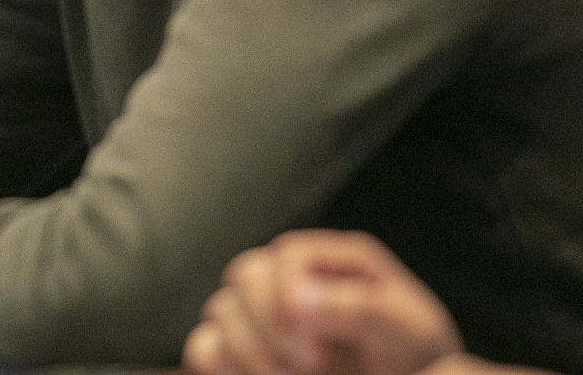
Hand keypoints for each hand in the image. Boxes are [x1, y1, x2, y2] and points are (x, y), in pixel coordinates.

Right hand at [183, 230, 462, 374]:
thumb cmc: (413, 358)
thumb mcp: (407, 330)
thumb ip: (360, 306)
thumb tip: (299, 298)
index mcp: (332, 261)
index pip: (289, 255)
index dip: (291, 295)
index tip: (315, 344)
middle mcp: (290, 277)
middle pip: (246, 277)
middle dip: (272, 327)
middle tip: (309, 364)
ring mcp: (261, 313)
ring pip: (222, 312)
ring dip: (251, 352)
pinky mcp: (241, 348)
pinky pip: (206, 346)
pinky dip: (225, 365)